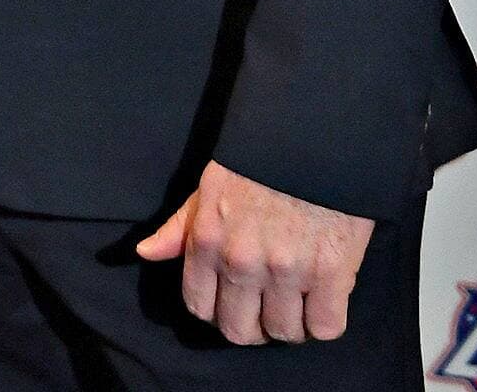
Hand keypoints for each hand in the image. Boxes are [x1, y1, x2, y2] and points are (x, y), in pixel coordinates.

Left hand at [134, 160, 372, 343]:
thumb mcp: (207, 189)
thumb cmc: (257, 165)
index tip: (232, 307)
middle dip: (252, 329)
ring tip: (297, 308)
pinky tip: (323, 305)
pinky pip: (326, 327)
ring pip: (284, 333)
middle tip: (266, 313)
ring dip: (291, 328)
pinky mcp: (331, 274)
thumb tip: (145, 253)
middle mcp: (242, 263)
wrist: (312, 143)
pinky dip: (324, 323)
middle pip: (240, 331)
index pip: (199, 306)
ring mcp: (287, 271)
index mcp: (207, 242)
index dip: (216, 313)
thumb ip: (178, 228)